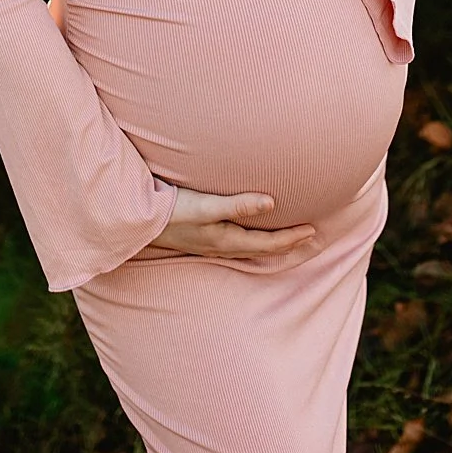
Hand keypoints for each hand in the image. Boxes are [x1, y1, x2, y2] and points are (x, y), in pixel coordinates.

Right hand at [151, 186, 317, 257]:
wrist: (138, 221)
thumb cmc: (172, 211)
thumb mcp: (206, 206)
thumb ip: (238, 204)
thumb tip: (273, 203)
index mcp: (226, 240)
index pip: (268, 243)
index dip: (292, 238)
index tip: (313, 231)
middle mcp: (221, 246)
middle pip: (263, 249)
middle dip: (288, 244)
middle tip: (311, 238)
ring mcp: (211, 244)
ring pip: (251, 248)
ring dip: (273, 244)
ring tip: (290, 239)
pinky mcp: (202, 238)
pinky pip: (238, 244)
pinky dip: (255, 242)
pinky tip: (253, 235)